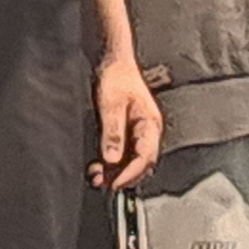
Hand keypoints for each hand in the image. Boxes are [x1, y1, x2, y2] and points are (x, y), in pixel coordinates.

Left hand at [91, 55, 163, 190]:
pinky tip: (99, 167)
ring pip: (132, 161)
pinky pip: (123, 155)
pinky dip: (112, 164)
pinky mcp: (127, 134)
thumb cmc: (117, 78)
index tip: (115, 183)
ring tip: (98, 178)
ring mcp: (138, 134)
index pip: (146, 157)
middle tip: (105, 184)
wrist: (113, 63)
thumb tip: (111, 159)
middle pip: (142, 164)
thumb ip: (112, 133)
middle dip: (124, 177)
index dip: (131, 173)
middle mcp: (147, 132)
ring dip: (116, 172)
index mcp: (150, 124)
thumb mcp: (111, 106)